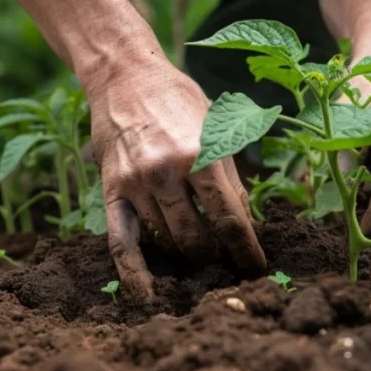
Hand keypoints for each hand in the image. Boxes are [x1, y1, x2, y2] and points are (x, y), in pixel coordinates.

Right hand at [84, 50, 266, 300]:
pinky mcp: (113, 189)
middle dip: (217, 254)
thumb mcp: (219, 127)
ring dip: (186, 254)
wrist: (126, 75)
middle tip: (226, 258)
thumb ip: (232, 177)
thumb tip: (246, 223)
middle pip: (199, 236)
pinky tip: (148, 295)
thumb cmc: (180, 99)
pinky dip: (135, 274)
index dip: (247, 249)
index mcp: (203, 154)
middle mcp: (169, 171)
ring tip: (200, 257)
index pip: (231, 219)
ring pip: (167, 240)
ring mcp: (137, 183)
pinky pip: (122, 241)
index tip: (257, 266)